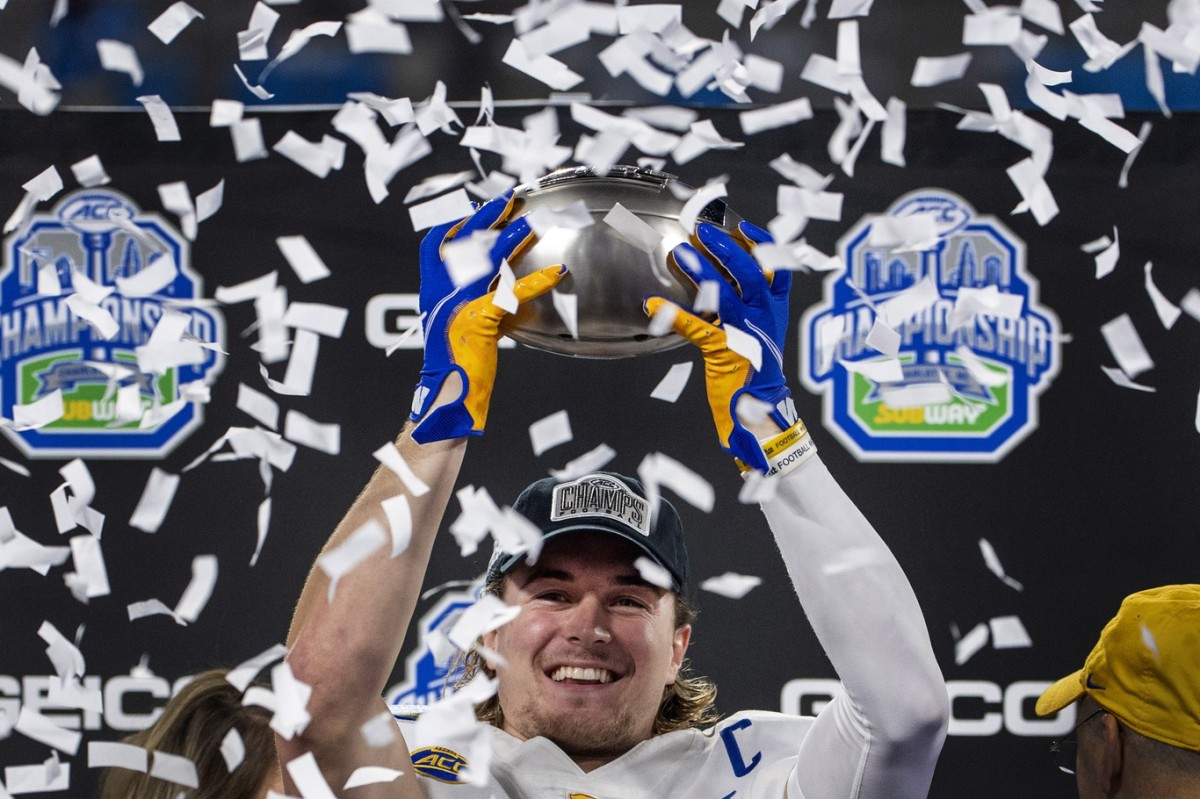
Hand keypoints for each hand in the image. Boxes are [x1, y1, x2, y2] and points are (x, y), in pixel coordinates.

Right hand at [410, 191, 565, 442]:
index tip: (476, 206)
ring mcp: (458, 303)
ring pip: (489, 258)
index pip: (436, 242)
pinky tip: (558, 273)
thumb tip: (495, 282)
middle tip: (510, 197)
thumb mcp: (456, 323)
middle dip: (488, 215)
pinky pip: (512, 293)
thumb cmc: (455, 362)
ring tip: (536, 220)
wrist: (446, 393)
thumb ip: (470, 300)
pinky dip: (537, 281)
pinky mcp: (479, 318)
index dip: (455, 221)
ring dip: (514, 235)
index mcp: (432, 289)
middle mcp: (441, 290)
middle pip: (465, 240)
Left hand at [644, 221, 797, 472]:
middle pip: (753, 274)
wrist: (758, 413)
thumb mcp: (754, 331)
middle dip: (728, 249)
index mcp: (775, 310)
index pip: (778, 269)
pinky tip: (653, 306)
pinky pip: (697, 329)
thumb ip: (742, 304)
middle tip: (704, 230)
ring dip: (703, 272)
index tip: (744, 226)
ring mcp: (748, 335)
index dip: (764, 245)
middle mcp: (766, 319)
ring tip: (680, 252)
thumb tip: (717, 275)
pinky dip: (674, 316)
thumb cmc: (751, 370)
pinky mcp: (725, 353)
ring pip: (727, 296)